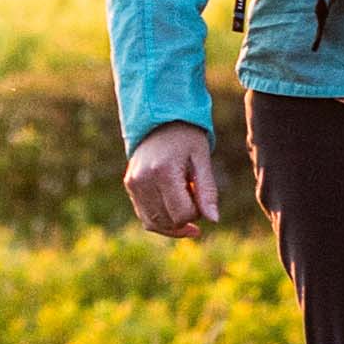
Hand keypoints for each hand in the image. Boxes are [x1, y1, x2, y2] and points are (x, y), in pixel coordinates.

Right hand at [124, 123, 219, 240]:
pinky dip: (161, 219)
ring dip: (173, 222)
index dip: (197, 212)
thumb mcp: (202, 159)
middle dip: (185, 216)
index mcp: (163, 171)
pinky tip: (172, 208)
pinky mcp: (130, 186)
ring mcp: (133, 184)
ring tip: (183, 200)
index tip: (200, 193)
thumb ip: (208, 191)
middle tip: (192, 193)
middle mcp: (143, 180)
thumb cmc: (186, 137)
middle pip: (168, 221)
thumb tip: (214, 220)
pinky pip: (145, 217)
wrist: (160, 119)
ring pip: (154, 224)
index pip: (182, 214)